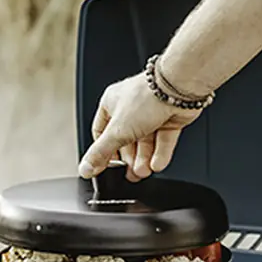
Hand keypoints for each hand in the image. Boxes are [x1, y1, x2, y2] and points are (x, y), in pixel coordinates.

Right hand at [77, 75, 203, 179]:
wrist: (177, 88)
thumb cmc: (146, 97)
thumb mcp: (116, 131)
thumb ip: (101, 153)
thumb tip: (85, 168)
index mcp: (112, 104)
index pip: (102, 133)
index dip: (104, 151)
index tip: (106, 168)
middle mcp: (131, 108)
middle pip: (126, 141)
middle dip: (129, 159)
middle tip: (131, 173)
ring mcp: (152, 113)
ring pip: (146, 142)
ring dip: (144, 159)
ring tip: (144, 171)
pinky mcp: (170, 119)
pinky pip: (162, 140)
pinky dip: (160, 154)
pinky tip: (157, 164)